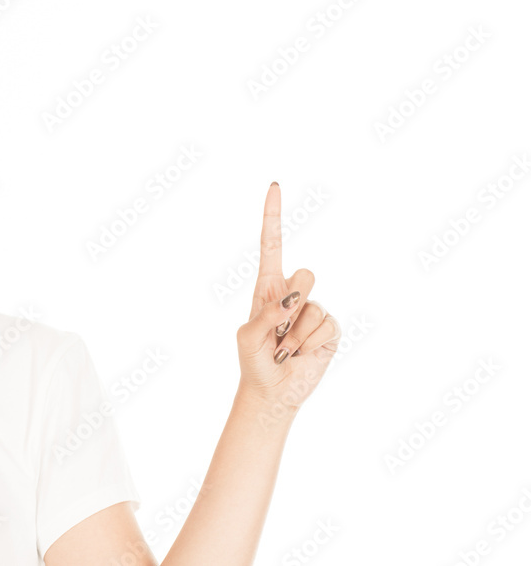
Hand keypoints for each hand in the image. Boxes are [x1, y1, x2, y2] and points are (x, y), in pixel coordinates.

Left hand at [235, 183, 340, 415]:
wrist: (273, 391)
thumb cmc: (254, 361)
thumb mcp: (247, 337)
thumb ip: (265, 315)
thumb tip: (292, 299)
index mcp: (268, 287)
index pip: (272, 244)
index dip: (273, 216)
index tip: (274, 186)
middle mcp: (293, 293)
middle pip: (305, 274)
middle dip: (292, 303)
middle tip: (278, 332)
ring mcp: (314, 310)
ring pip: (314, 306)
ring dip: (296, 335)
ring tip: (286, 348)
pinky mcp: (330, 329)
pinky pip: (327, 326)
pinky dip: (310, 344)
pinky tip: (302, 354)